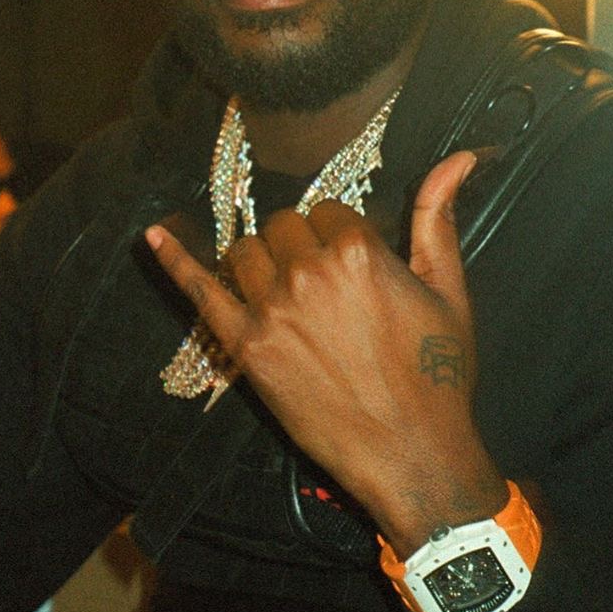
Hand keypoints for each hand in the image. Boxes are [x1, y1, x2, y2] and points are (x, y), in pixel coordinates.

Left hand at [147, 150, 505, 555]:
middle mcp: (308, 273)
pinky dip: (176, 261)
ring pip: (246, 250)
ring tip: (285, 289)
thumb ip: (438, 218)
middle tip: (321, 282)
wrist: (412, 453)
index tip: (348, 260)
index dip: (338, 232)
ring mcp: (272, 309)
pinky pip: (201, 291)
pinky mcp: (247, 346)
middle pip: (284, 225)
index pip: (327, 210)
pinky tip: (154, 237)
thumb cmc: (437, 375)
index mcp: (357, 251)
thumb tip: (458, 157)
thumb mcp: (448, 291)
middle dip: (300, 244)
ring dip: (262, 260)